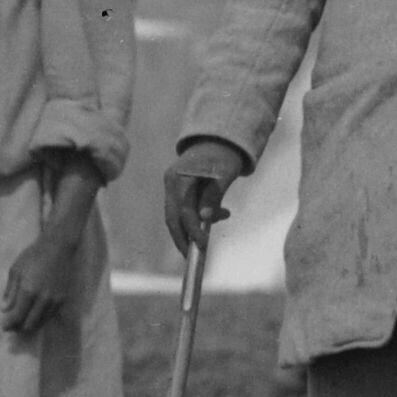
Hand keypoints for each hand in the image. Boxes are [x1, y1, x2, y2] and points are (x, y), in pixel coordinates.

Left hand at [0, 220, 76, 339]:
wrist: (59, 247)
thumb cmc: (34, 255)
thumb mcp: (16, 270)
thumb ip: (10, 292)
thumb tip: (4, 309)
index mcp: (29, 290)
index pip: (18, 316)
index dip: (9, 324)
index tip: (3, 327)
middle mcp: (43, 298)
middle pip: (30, 324)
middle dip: (19, 327)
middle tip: (11, 325)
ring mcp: (55, 300)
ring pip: (41, 322)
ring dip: (30, 324)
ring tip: (21, 321)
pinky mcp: (63, 299)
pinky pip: (50, 316)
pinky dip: (41, 318)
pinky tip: (34, 314)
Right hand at [161, 142, 242, 257]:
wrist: (219, 139)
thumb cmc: (224, 156)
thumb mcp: (224, 175)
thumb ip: (213, 196)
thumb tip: (204, 219)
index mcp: (180, 176)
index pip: (183, 210)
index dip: (192, 229)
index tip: (202, 245)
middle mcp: (172, 181)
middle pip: (172, 217)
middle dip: (183, 238)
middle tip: (192, 257)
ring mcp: (172, 185)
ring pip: (177, 215)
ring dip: (192, 228)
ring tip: (216, 226)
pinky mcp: (177, 189)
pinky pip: (183, 209)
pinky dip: (196, 218)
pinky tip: (218, 214)